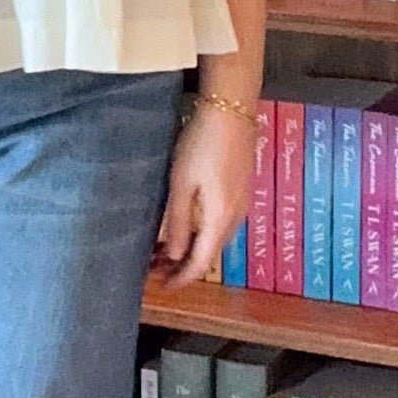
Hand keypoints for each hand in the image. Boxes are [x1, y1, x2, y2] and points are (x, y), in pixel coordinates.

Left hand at [154, 96, 255, 287]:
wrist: (232, 110)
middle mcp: (236, 216)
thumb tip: (172, 255)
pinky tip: (185, 227)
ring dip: (192, 248)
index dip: (182, 278)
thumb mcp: (181, 184)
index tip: (162, 286)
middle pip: (210, 253)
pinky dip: (201, 233)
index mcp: (220, 218)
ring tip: (164, 251)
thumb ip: (176, 222)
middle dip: (183, 265)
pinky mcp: (241, 189)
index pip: (201, 261)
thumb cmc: (201, 144)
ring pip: (215, 238)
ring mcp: (241, 203)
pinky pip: (221, 223)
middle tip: (155, 270)